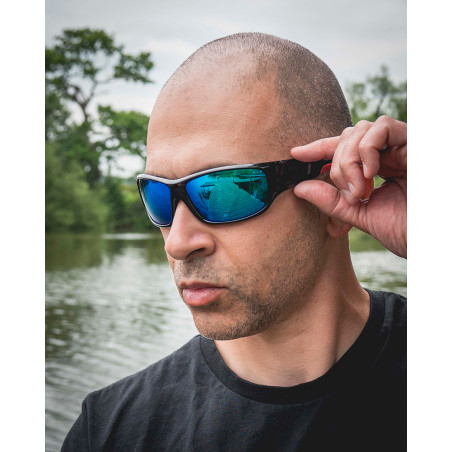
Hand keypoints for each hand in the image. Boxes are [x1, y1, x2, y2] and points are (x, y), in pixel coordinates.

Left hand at [291, 116, 406, 257]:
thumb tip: (299, 188)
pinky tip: (371, 174)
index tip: (296, 153)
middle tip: (350, 194)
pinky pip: (381, 127)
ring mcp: (402, 146)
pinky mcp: (415, 141)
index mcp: (377, 168)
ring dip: (349, 160)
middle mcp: (388, 154)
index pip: (343, 148)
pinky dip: (367, 149)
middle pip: (347, 138)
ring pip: (360, 130)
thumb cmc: (406, 230)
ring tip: (360, 189)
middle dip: (338, 165)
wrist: (432, 239)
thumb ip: (332, 201)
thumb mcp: (360, 214)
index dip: (318, 147)